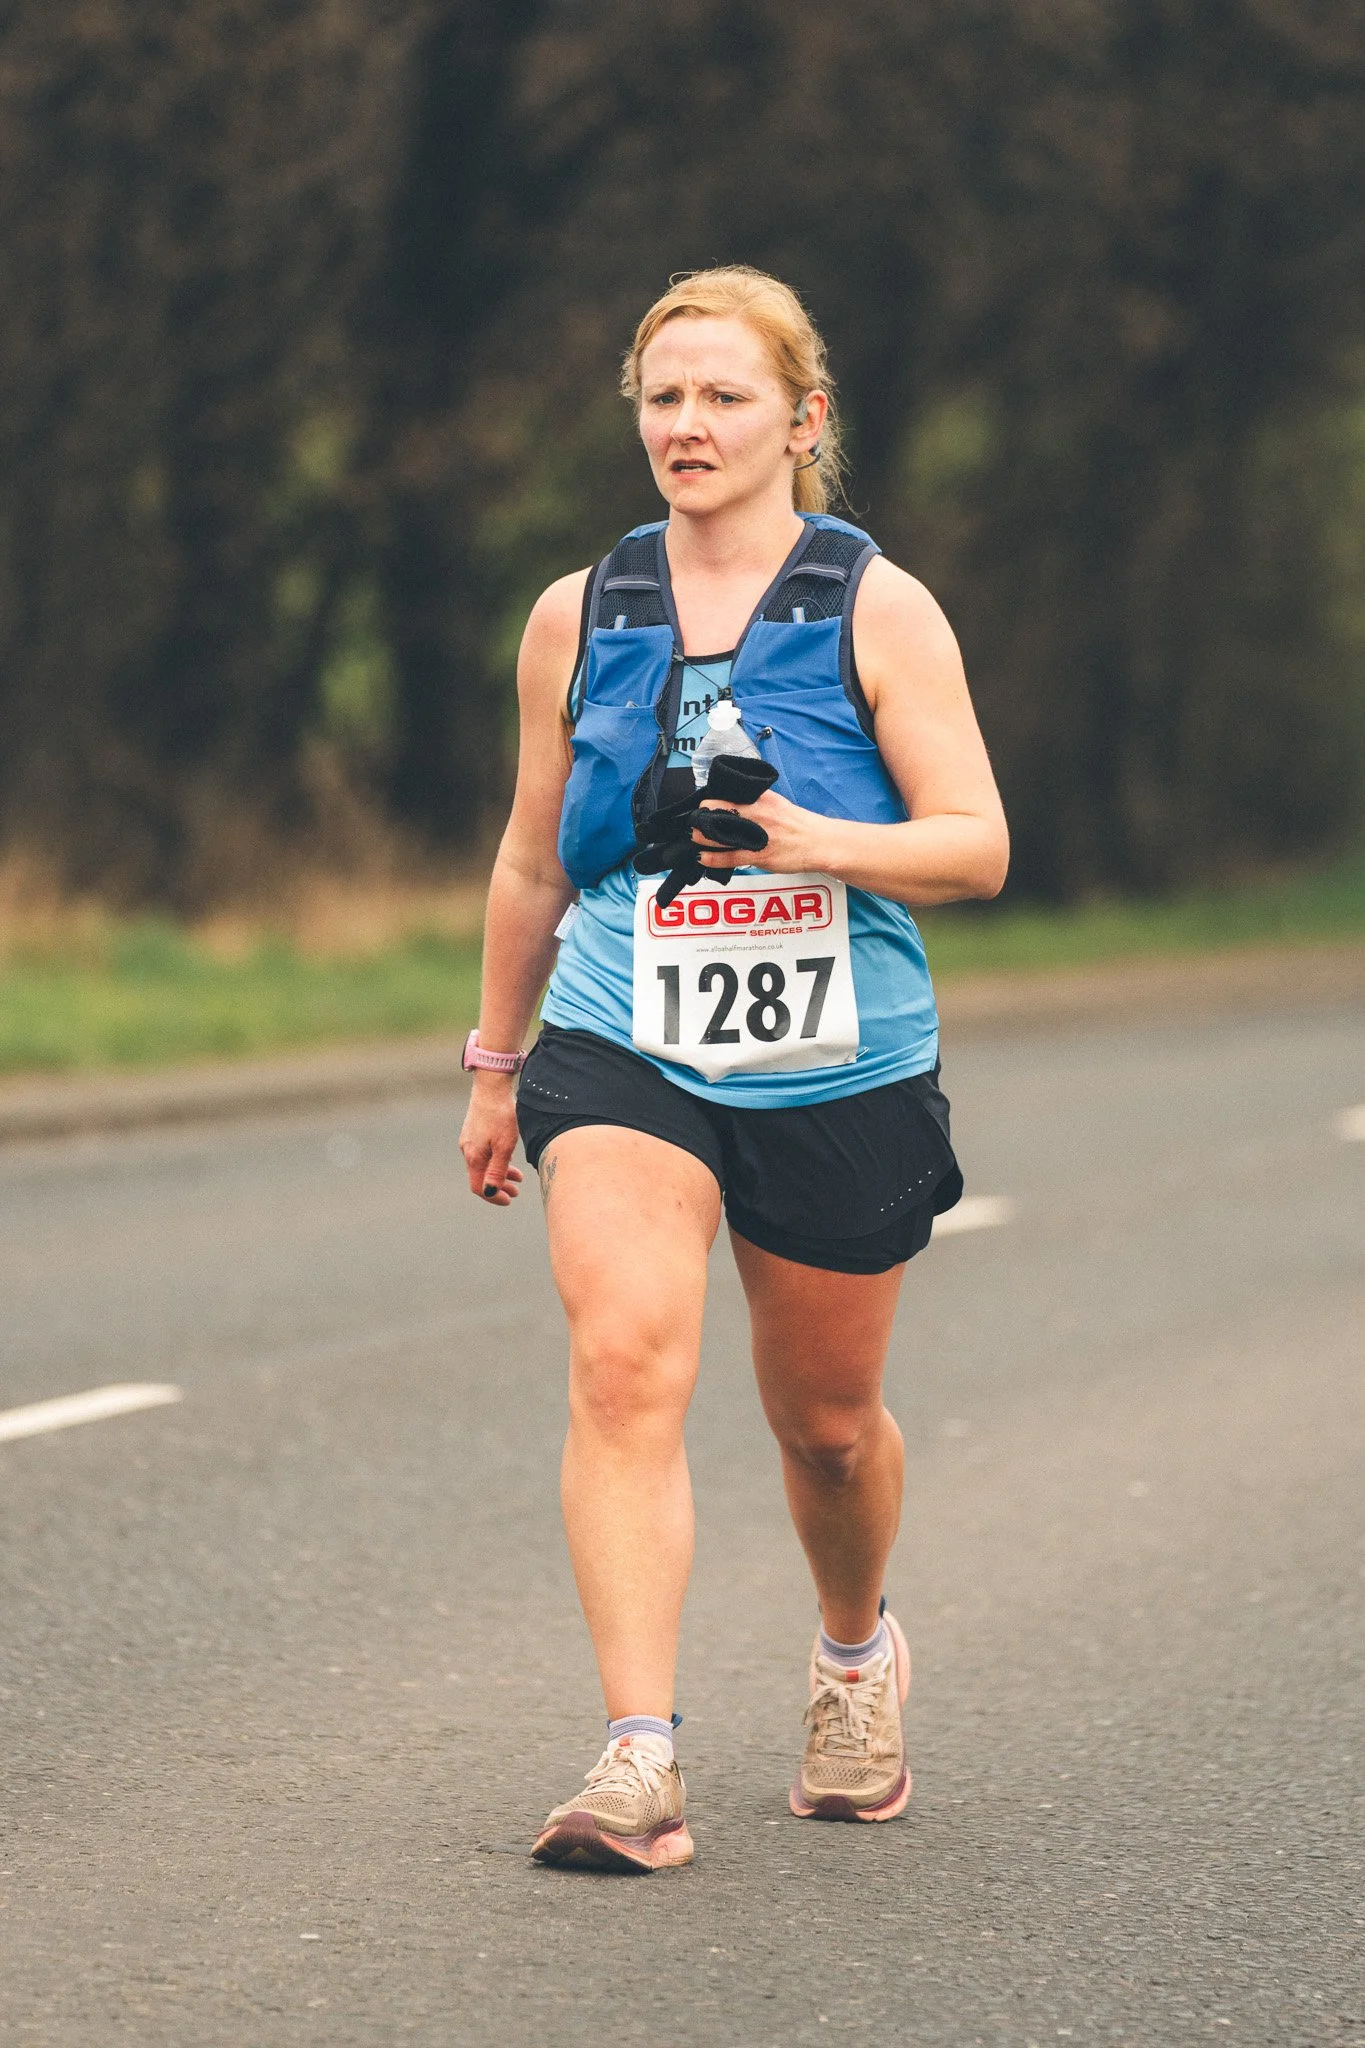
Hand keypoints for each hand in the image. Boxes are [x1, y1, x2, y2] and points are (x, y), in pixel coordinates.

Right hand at [459, 1072, 524, 1204]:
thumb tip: (489, 1193)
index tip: (509, 1200)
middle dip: (499, 1187)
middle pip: (480, 1177)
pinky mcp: (474, 1130)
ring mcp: (469, 1139)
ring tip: (518, 1177)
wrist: (491, 1087)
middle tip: (516, 1192)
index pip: (478, 1187)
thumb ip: (497, 1171)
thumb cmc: (501, 1116)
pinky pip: (483, 1152)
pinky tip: (508, 1157)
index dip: (493, 1197)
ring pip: (483, 1164)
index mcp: (473, 1157)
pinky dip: (496, 1160)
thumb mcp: (504, 1147)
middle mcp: (467, 1150)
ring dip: (500, 1173)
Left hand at [693, 786, 828, 873]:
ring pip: (719, 834)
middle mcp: (757, 814)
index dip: (710, 801)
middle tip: (695, 821)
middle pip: (718, 811)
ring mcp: (757, 835)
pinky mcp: (759, 855)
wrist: (818, 843)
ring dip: (702, 836)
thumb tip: (735, 801)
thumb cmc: (798, 825)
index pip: (727, 794)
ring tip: (694, 836)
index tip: (703, 806)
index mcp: (761, 799)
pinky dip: (712, 857)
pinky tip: (703, 856)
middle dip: (701, 817)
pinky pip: (729, 857)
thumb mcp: (777, 804)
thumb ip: (756, 801)